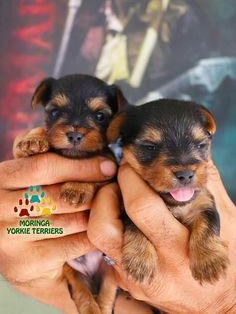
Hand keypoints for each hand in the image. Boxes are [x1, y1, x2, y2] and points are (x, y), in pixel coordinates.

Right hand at [0, 151, 115, 313]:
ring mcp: (6, 239)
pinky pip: (70, 245)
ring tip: (111, 205)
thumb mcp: (25, 179)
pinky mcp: (21, 265)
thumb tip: (44, 133)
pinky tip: (101, 229)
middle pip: (58, 194)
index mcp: (1, 179)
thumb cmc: (28, 208)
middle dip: (92, 189)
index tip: (107, 165)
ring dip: (95, 212)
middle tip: (114, 185)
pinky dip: (91, 236)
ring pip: (67, 220)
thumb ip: (33, 156)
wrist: (19, 257)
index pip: (44, 166)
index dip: (80, 165)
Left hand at [88, 163, 235, 313]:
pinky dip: (110, 225)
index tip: (131, 165)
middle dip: (108, 191)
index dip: (130, 178)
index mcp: (179, 246)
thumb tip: (194, 150)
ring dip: (102, 208)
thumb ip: (207, 183)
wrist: (223, 303)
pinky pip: (105, 248)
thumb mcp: (223, 217)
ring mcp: (136, 277)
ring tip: (118, 196)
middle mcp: (152, 265)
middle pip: (106, 225)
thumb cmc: (228, 255)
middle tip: (121, 178)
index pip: (141, 207)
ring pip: (97, 237)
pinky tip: (125, 218)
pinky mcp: (127, 282)